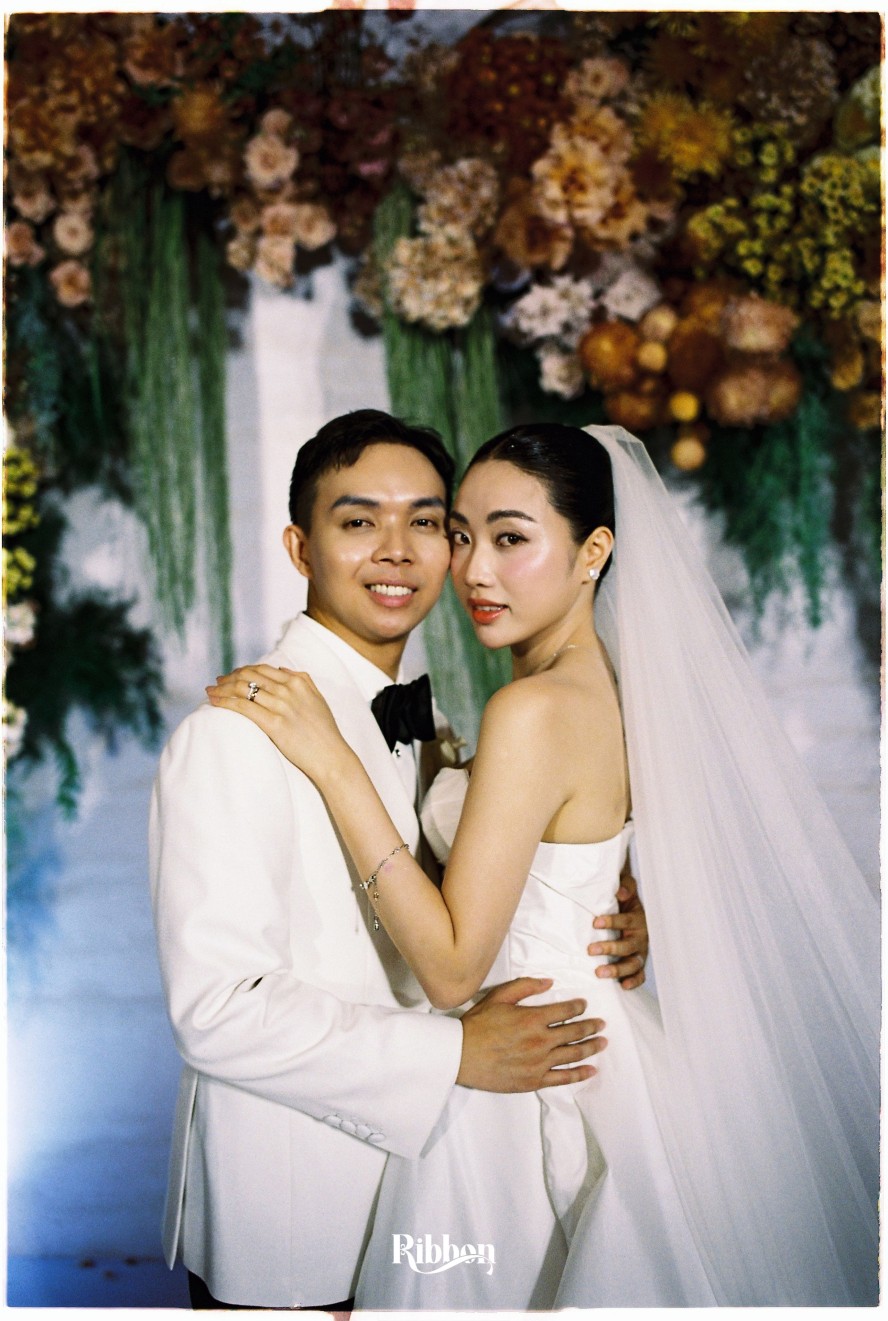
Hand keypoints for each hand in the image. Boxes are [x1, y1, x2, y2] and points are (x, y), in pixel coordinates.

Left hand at [206, 664, 352, 784]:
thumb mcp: (318, 698)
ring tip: (210, 691)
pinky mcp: (274, 723)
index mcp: (298, 681)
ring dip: (222, 688)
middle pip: (250, 676)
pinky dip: (225, 701)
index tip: (231, 675)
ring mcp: (281, 705)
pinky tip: (214, 701)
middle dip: (229, 677)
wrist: (331, 756)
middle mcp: (288, 689)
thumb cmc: (325, 732)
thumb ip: (303, 679)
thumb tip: (282, 668)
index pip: (263, 669)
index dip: (243, 670)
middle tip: (217, 682)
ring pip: (243, 689)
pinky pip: (243, 707)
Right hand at [456, 977, 606, 1091]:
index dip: (579, 1007)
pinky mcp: (534, 1080)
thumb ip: (526, 986)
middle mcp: (541, 1041)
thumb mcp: (499, 996)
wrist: (461, 1055)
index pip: (565, 1011)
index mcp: (533, 1018)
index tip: (585, 1005)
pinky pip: (563, 1078)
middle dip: (591, 1026)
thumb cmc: (478, 1024)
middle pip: (575, 1032)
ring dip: (591, 1047)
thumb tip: (549, 981)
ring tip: (602, 1042)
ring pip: (573, 1054)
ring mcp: (539, 1063)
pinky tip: (592, 1070)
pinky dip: (580, 1074)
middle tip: (602, 1024)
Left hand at [589, 868, 648, 990]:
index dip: (612, 922)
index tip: (595, 922)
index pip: (626, 920)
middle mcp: (641, 937)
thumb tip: (620, 892)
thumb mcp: (626, 889)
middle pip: (628, 945)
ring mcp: (640, 952)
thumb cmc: (624, 900)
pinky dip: (634, 982)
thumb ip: (625, 887)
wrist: (631, 910)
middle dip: (609, 948)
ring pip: (633, 963)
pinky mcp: (638, 964)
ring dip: (617, 969)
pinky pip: (640, 976)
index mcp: (638, 918)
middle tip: (590, 950)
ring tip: (599, 972)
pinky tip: (623, 986)